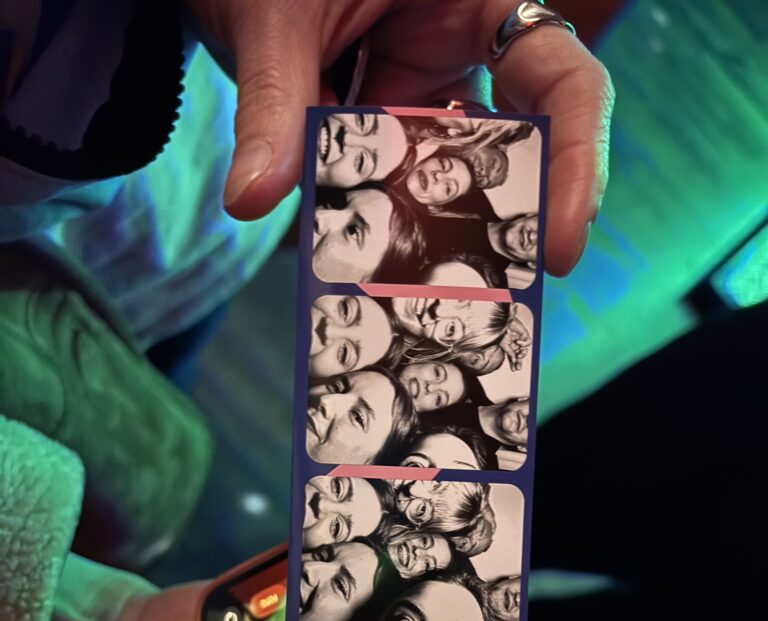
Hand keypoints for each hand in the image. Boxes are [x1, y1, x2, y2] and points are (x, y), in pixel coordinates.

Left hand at [188, 0, 613, 275]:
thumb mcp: (276, 19)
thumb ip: (272, 103)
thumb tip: (252, 199)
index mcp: (476, 2)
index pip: (563, 81)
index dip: (578, 162)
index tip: (562, 250)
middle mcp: (462, 54)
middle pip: (520, 149)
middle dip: (507, 225)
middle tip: (494, 298)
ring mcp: (420, 97)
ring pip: (446, 184)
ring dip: (426, 238)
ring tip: (408, 295)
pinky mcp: (379, 129)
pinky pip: (388, 187)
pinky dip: (372, 225)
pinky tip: (353, 266)